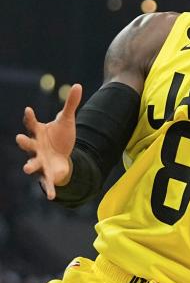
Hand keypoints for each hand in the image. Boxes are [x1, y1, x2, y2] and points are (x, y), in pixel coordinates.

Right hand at [15, 83, 81, 199]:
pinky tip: (52, 197)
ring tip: (26, 168)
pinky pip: (47, 182)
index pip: (32, 124)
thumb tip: (78, 85)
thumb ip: (71, 104)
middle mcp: (36, 147)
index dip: (30, 117)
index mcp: (39, 133)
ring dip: (29, 166)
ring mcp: (40, 161)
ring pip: (32, 163)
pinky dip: (49, 189)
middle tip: (19, 138)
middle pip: (27, 144)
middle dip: (23, 142)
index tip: (29, 109)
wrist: (64, 155)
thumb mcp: (67, 120)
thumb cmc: (61, 136)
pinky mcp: (48, 173)